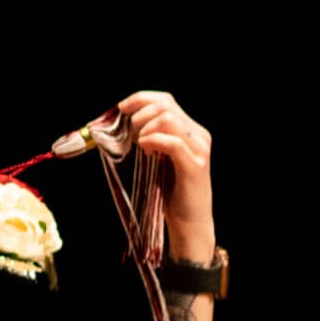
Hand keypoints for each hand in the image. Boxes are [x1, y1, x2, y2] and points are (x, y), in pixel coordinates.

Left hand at [109, 92, 213, 261]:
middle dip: (139, 114)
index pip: (166, 100)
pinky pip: (172, 142)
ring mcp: (199, 148)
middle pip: (166, 105)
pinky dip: (152, 141)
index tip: (120, 109)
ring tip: (138, 145)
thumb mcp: (156, 158)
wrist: (188, 220)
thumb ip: (147, 139)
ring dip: (144, 128)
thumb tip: (120, 124)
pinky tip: (145, 151)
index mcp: (190, 129)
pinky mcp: (195, 165)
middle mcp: (198, 134)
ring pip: (169, 119)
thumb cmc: (169, 191)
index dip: (140, 99)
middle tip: (128, 134)